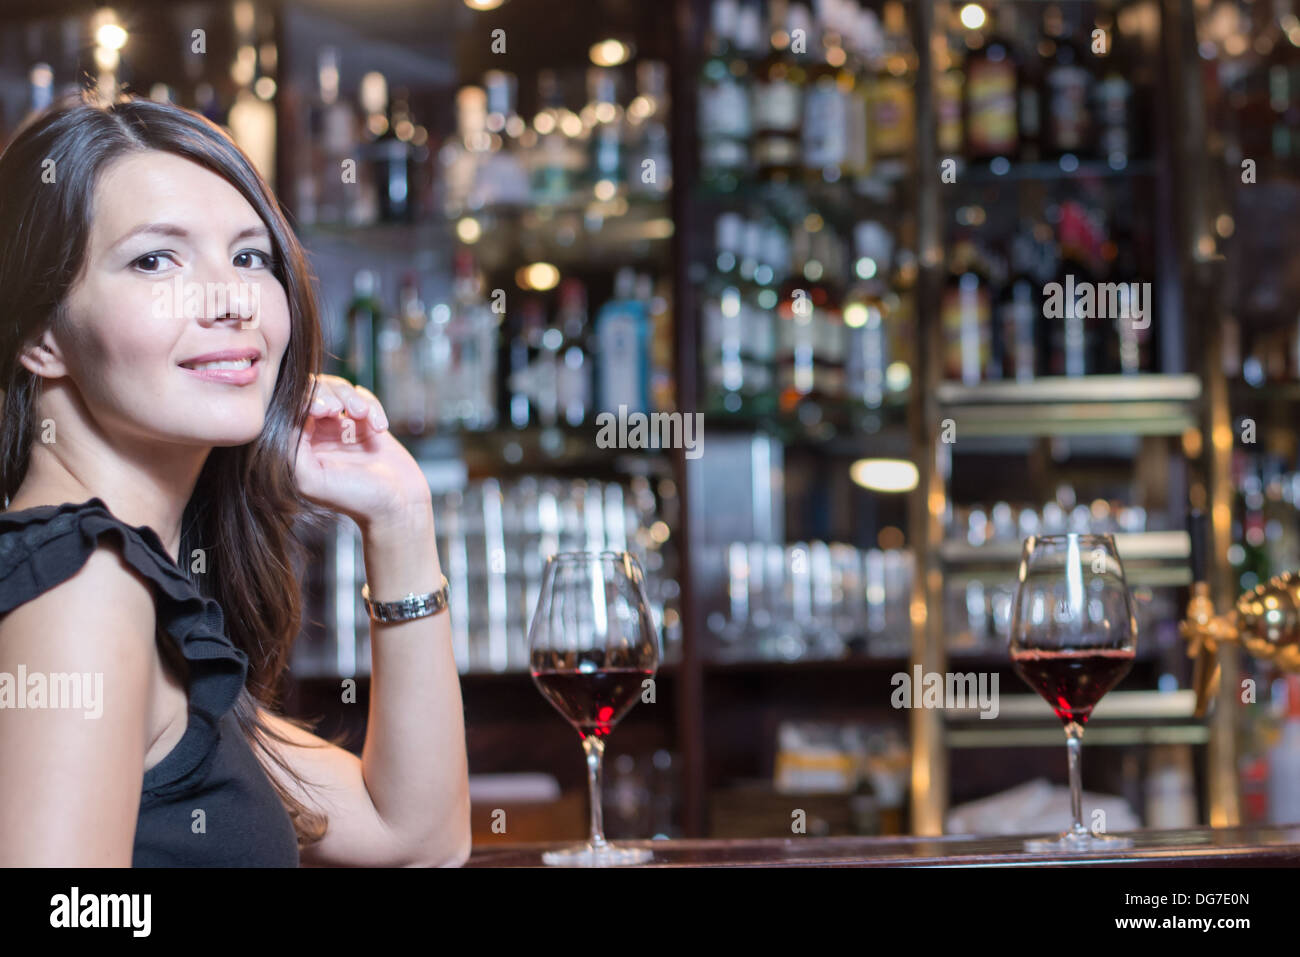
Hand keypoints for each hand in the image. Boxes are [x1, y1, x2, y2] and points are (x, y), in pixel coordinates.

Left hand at [293, 374, 431, 532]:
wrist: (399, 506)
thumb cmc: (356, 499)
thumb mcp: (311, 480)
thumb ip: (291, 450)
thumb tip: (290, 416)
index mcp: (298, 449)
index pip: (290, 409)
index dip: (305, 400)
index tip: (323, 411)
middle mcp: (317, 436)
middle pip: (313, 392)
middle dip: (329, 394)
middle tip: (340, 409)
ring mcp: (342, 429)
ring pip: (338, 390)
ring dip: (351, 397)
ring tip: (363, 414)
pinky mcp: (366, 425)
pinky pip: (364, 398)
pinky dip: (374, 407)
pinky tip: (379, 428)